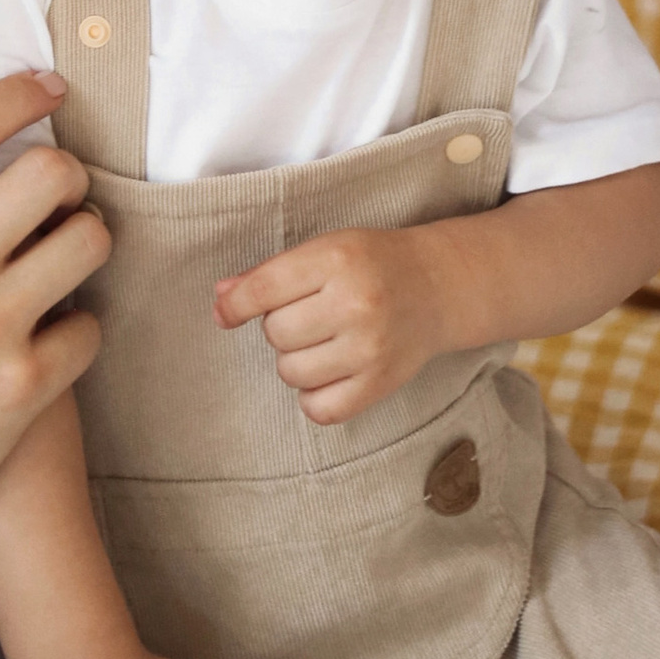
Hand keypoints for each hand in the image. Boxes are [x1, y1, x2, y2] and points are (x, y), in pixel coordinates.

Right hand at [0, 75, 107, 532]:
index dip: (17, 94)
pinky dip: (81, 331)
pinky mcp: (25, 386)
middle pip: (49, 173)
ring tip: (68, 262)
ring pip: (89, 242)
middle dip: (71, 177)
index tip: (49, 85)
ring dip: (89, 244)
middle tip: (63, 198)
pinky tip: (55, 339)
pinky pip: (91, 328)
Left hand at [214, 225, 454, 424]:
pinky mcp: (380, 384)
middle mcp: (355, 304)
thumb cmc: (372, 263)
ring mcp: (370, 349)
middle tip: (308, 314)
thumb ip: (270, 273)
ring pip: (291, 372)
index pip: (265, 289)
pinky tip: (327, 373)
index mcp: (337, 260)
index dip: (235, 305)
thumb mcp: (324, 249)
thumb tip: (222, 297)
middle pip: (275, 333)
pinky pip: (320, 409)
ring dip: (295, 360)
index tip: (225, 313)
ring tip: (321, 341)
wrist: (436, 287)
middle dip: (280, 326)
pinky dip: (313, 397)